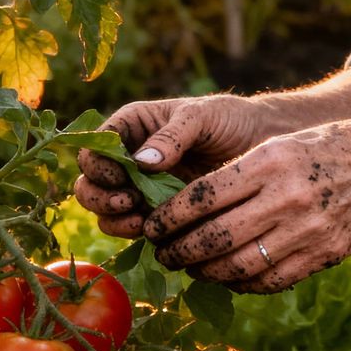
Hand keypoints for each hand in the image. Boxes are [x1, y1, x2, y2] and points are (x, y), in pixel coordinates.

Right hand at [74, 93, 279, 239]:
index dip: (99, 165)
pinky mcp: (157, 212)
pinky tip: (152, 232)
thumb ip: (172, 135)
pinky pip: (132, 228)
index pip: (95, 148)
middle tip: (129, 202)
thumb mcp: (201, 116)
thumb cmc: (229, 119)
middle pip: (90, 184)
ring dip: (115, 220)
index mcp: (131, 127)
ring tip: (141, 221)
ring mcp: (140, 188)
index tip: (121, 176)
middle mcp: (129, 159)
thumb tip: (141, 162)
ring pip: (105, 211)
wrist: (261, 144)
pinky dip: (134, 233)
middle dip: (101, 197)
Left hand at [144, 118, 350, 289]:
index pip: (201, 197)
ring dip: (205, 272)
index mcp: (269, 162)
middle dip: (178, 250)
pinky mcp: (324, 255)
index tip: (152, 225)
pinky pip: (270, 281)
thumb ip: (239, 174)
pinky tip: (228, 277)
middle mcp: (286, 197)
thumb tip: (189, 209)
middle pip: (213, 238)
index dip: (168, 217)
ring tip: (191, 267)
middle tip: (163, 252)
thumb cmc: (330, 147)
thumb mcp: (281, 144)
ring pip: (238, 266)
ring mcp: (307, 230)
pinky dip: (241, 284)